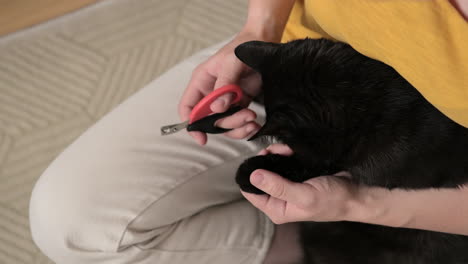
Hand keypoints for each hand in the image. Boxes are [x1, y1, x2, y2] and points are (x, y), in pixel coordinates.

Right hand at [178, 30, 274, 144]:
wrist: (263, 41)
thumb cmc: (242, 47)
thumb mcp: (231, 63)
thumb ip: (225, 86)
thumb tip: (218, 108)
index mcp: (201, 82)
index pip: (188, 107)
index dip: (191, 124)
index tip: (202, 136)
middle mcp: (211, 93)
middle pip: (209, 120)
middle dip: (226, 124)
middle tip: (245, 116)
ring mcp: (225, 100)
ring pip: (224, 124)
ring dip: (238, 127)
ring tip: (252, 120)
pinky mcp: (240, 102)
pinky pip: (238, 121)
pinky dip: (245, 126)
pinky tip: (254, 123)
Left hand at [241, 144, 358, 223]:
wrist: (354, 194)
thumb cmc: (332, 200)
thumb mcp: (304, 195)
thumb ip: (278, 186)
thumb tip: (253, 176)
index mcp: (276, 209)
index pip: (250, 192)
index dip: (251, 174)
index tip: (260, 159)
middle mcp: (279, 200)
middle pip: (259, 177)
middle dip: (265, 161)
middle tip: (275, 151)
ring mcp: (286, 187)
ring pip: (270, 167)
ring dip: (275, 155)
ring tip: (286, 149)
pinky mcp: (294, 177)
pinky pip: (282, 162)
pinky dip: (284, 154)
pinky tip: (290, 150)